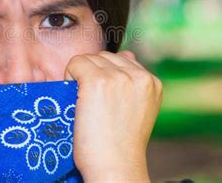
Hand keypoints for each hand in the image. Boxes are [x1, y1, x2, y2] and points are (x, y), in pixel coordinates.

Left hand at [65, 50, 162, 181]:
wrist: (114, 167)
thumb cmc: (120, 144)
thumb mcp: (136, 108)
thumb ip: (132, 80)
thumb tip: (127, 54)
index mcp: (152, 82)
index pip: (120, 61)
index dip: (105, 79)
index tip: (104, 103)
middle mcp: (139, 75)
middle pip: (104, 57)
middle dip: (92, 74)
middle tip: (92, 105)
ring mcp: (118, 77)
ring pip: (89, 58)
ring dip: (80, 76)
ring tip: (86, 104)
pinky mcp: (97, 81)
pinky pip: (75, 63)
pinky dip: (69, 77)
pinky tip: (76, 100)